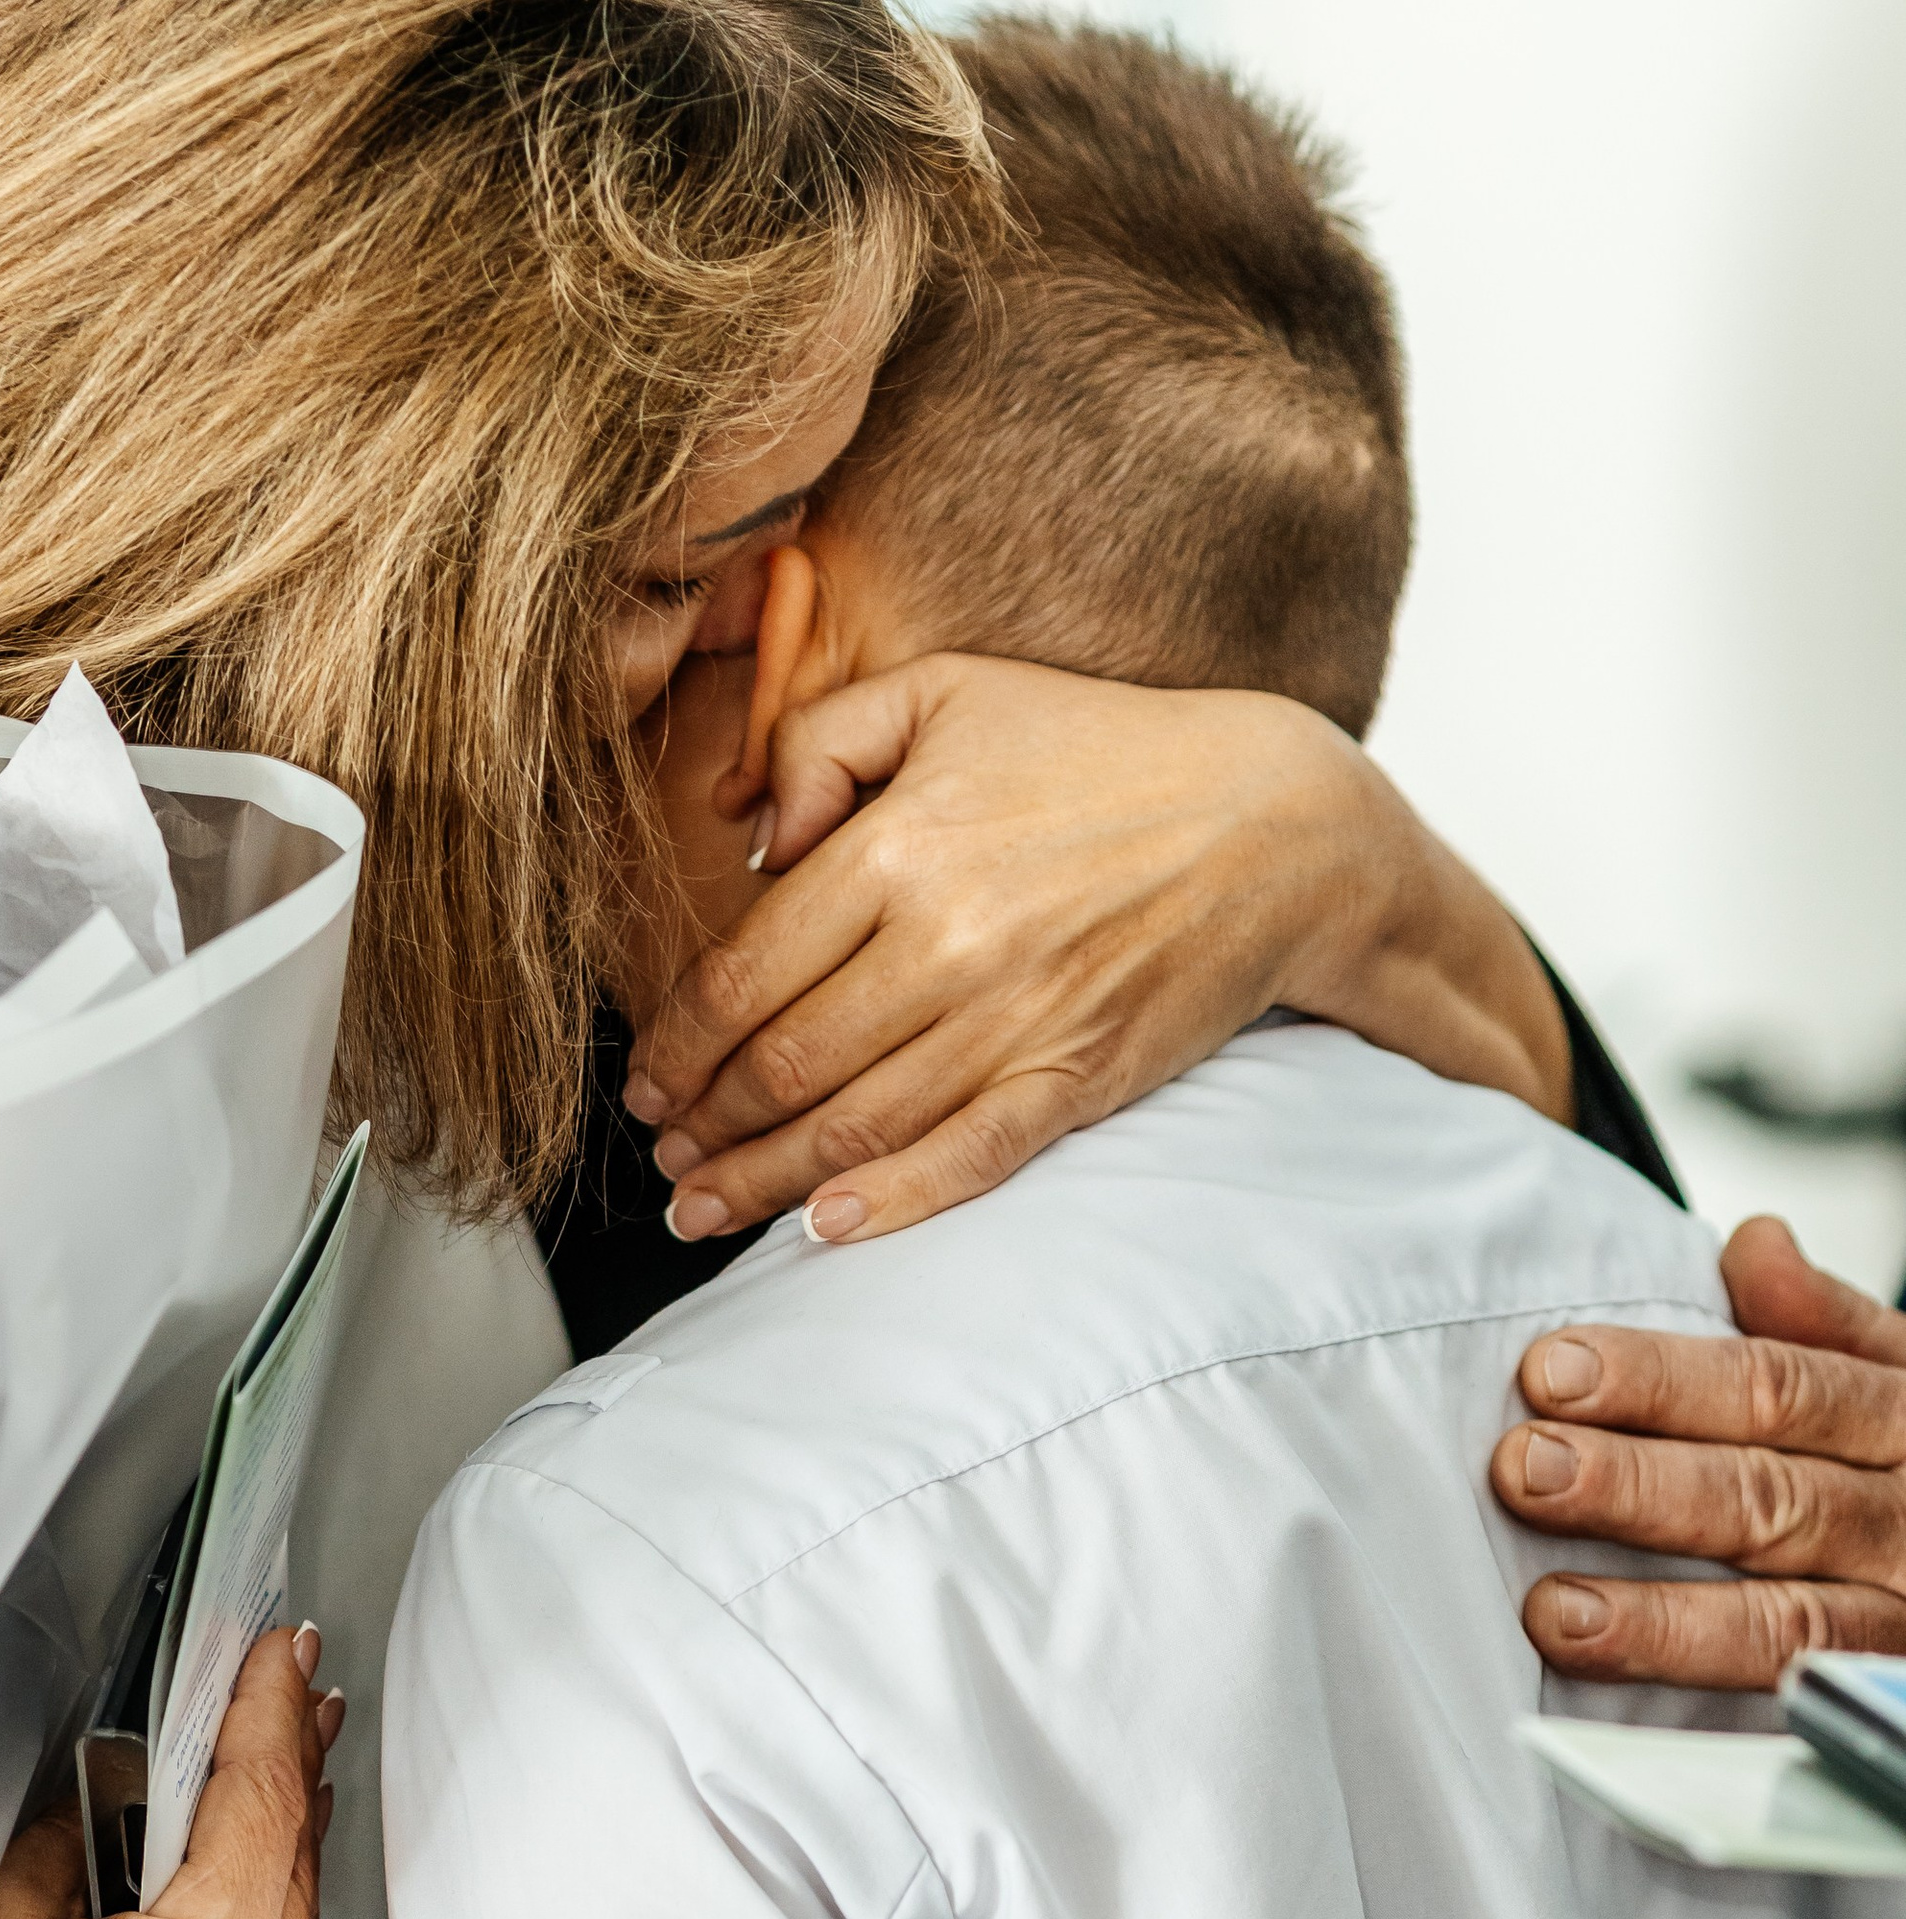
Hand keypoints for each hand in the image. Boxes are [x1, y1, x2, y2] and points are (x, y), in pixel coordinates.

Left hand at [626, 656, 1571, 1243]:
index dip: (678, 1042)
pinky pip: (964, 1158)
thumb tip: (756, 842)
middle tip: (664, 1150)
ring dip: (761, 1178)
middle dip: (704, 1122)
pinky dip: (887, 1203)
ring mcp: (1015, 1020)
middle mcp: (947, 942)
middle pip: (783, 1063)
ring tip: (702, 1203)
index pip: (745, 974)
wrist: (1272, 823)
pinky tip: (823, 1228)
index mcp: (898, 847)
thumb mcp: (949, 690)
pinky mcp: (1076, 1077)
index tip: (646, 1078)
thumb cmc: (1099, 752)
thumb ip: (824, 740)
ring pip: (854, 1125)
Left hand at [1493, 1217, 1905, 1687]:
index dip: (1661, 1380)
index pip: (1777, 1388)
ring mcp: (1905, 1618)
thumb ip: (1824, 1320)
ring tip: (1554, 1610)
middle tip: (1525, 1469)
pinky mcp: (1893, 1701)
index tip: (1550, 1370)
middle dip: (1638, 1485)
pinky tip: (1631, 1696)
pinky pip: (1797, 1703)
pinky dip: (1714, 1698)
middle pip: (1770, 1496)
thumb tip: (1755, 1243)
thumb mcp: (1896, 1377)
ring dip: (1661, 1617)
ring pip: (1784, 1617)